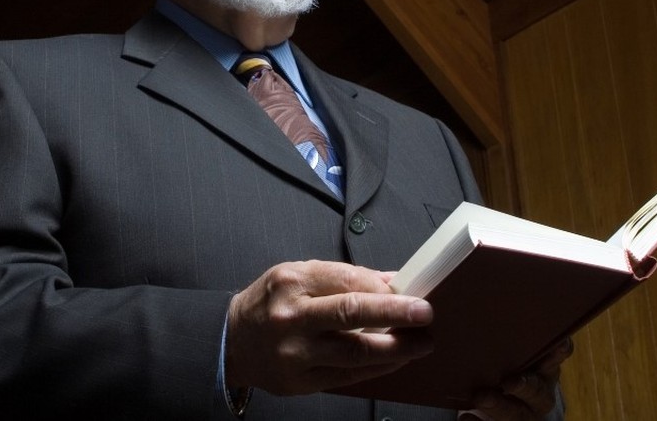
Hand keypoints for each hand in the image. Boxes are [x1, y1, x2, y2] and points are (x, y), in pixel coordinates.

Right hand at [224, 260, 434, 394]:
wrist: (232, 341)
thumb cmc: (269, 304)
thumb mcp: (297, 276)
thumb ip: (342, 277)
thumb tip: (390, 281)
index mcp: (291, 282)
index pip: (347, 280)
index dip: (383, 287)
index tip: (409, 290)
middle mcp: (291, 317)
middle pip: (352, 313)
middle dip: (395, 313)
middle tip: (425, 313)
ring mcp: (295, 353)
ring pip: (354, 352)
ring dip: (395, 348)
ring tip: (421, 343)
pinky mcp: (300, 381)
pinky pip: (348, 376)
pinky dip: (377, 368)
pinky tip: (395, 359)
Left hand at [459, 338, 572, 420]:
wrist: (506, 406)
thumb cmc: (504, 365)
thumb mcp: (511, 350)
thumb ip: (506, 333)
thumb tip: (474, 295)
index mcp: (544, 368)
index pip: (557, 356)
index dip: (559, 351)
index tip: (556, 344)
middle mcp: (540, 392)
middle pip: (538, 390)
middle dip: (525, 385)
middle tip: (509, 380)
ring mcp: (525, 413)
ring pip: (517, 413)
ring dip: (500, 405)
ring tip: (481, 397)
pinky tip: (467, 417)